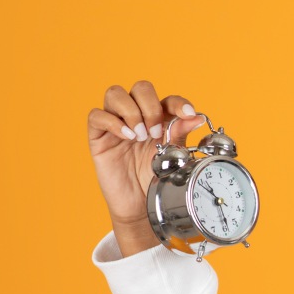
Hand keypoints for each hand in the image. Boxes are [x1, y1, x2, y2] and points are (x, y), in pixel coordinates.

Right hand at [85, 80, 202, 255]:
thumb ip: (181, 133)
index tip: (188, 114)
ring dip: (131, 111)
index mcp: (159, 119)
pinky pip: (96, 116)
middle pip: (140, 88)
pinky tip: (126, 137)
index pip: (167, 99)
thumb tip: (197, 117)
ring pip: (115, 94)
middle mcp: (137, 116)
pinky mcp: (98, 137)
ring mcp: (116, 124)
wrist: (142, 206)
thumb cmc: (157, 178)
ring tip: (140, 136)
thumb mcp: (173, 154)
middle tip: (155, 133)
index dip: (178, 102)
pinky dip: (112, 122)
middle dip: (150, 107)